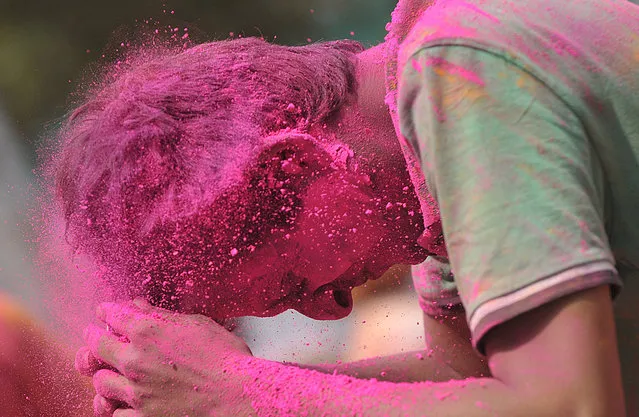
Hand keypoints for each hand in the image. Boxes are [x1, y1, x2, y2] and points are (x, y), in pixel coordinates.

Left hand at [78, 299, 254, 416]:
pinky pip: (115, 413)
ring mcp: (137, 392)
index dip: (106, 311)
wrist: (237, 395)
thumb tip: (139, 306)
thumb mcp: (197, 325)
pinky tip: (124, 401)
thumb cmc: (225, 359)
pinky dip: (117, 405)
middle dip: (94, 338)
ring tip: (110, 372)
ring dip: (104, 374)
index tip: (104, 312)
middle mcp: (135, 360)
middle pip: (97, 346)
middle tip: (94, 336)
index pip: (113, 315)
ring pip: (101, 382)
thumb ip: (163, 316)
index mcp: (149, 331)